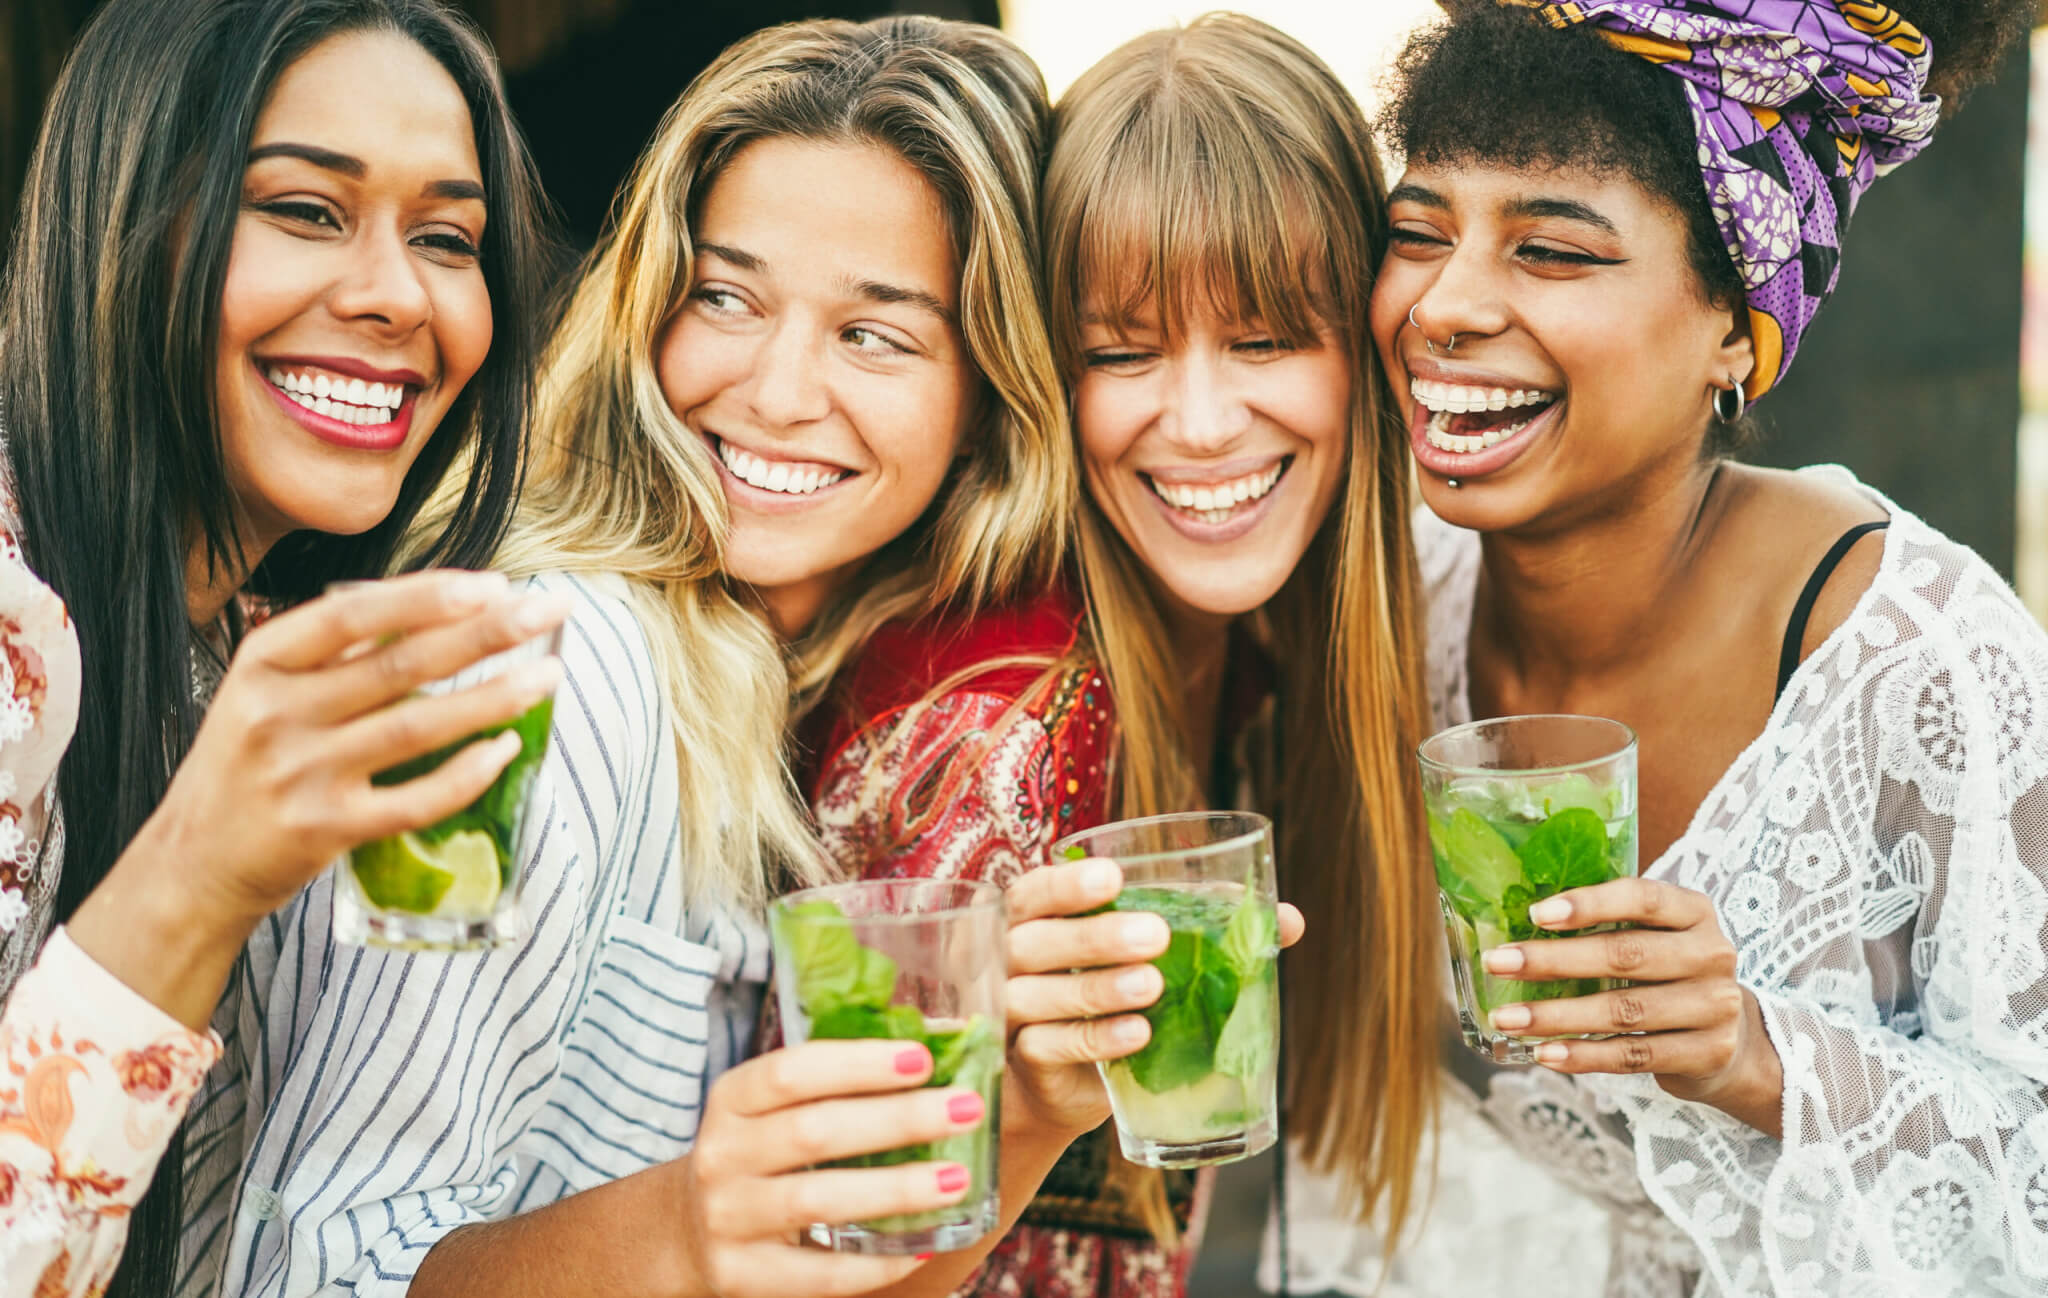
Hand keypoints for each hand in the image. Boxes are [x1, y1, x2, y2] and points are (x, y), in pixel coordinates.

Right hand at [128, 570, 570, 925]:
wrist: (194, 861)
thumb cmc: (247, 763)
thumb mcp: (264, 689)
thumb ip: (334, 652)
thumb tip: (438, 607)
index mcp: (262, 663)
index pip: (352, 613)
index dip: (426, 596)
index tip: (492, 583)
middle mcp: (279, 714)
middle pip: (400, 665)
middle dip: (485, 633)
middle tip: (546, 611)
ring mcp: (303, 774)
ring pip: (418, 727)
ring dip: (494, 698)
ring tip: (548, 676)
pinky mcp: (328, 829)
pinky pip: (415, 798)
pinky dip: (467, 773)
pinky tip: (507, 748)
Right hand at [673, 1040, 986, 1296]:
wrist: (686, 1232)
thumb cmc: (758, 1156)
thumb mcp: (773, 1112)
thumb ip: (836, 1087)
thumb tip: (937, 1053)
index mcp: (732, 1100)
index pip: (792, 1072)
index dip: (858, 1063)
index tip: (923, 1058)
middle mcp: (721, 1155)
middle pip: (813, 1132)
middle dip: (898, 1119)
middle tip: (964, 1109)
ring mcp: (726, 1218)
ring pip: (817, 1200)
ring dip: (895, 1189)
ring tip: (957, 1179)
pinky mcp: (740, 1275)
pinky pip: (819, 1273)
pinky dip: (876, 1262)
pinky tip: (922, 1246)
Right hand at [1002, 857, 1304, 1137]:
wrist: (1066, 1083)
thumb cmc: (1111, 998)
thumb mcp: (1150, 959)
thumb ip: (1207, 930)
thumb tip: (1288, 919)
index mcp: (1033, 919)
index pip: (1035, 892)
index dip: (1068, 884)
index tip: (1114, 877)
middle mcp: (1010, 961)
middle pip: (1035, 941)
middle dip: (1095, 935)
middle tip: (1157, 935)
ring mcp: (1011, 1013)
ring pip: (1038, 995)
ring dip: (1097, 988)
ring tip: (1153, 986)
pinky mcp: (1025, 1062)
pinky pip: (1052, 1047)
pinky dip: (1095, 1039)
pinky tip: (1138, 1034)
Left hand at [1479, 876, 1782, 1131]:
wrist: (1732, 1040)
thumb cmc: (1669, 974)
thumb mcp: (1656, 937)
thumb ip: (1607, 926)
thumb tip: (1518, 927)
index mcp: (1694, 912)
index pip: (1642, 898)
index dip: (1589, 904)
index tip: (1535, 914)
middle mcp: (1712, 955)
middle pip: (1625, 955)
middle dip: (1553, 961)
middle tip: (1497, 963)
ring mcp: (1714, 1007)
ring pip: (1623, 1011)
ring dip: (1556, 1016)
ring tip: (1507, 1019)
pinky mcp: (1707, 1053)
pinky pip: (1633, 1055)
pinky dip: (1584, 1056)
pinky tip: (1545, 1053)